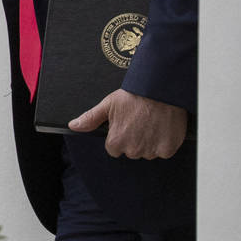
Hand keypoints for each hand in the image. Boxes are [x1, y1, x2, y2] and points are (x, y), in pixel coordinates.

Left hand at [68, 88, 186, 158]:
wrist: (159, 88)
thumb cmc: (133, 95)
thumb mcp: (108, 104)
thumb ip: (90, 118)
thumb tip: (73, 126)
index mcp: (116, 142)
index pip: (114, 148)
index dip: (120, 135)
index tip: (127, 124)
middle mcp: (133, 150)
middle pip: (131, 151)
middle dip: (134, 139)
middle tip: (140, 120)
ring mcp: (151, 151)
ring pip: (148, 152)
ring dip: (149, 141)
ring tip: (152, 122)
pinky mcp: (167, 149)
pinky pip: (163, 151)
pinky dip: (164, 141)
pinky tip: (162, 126)